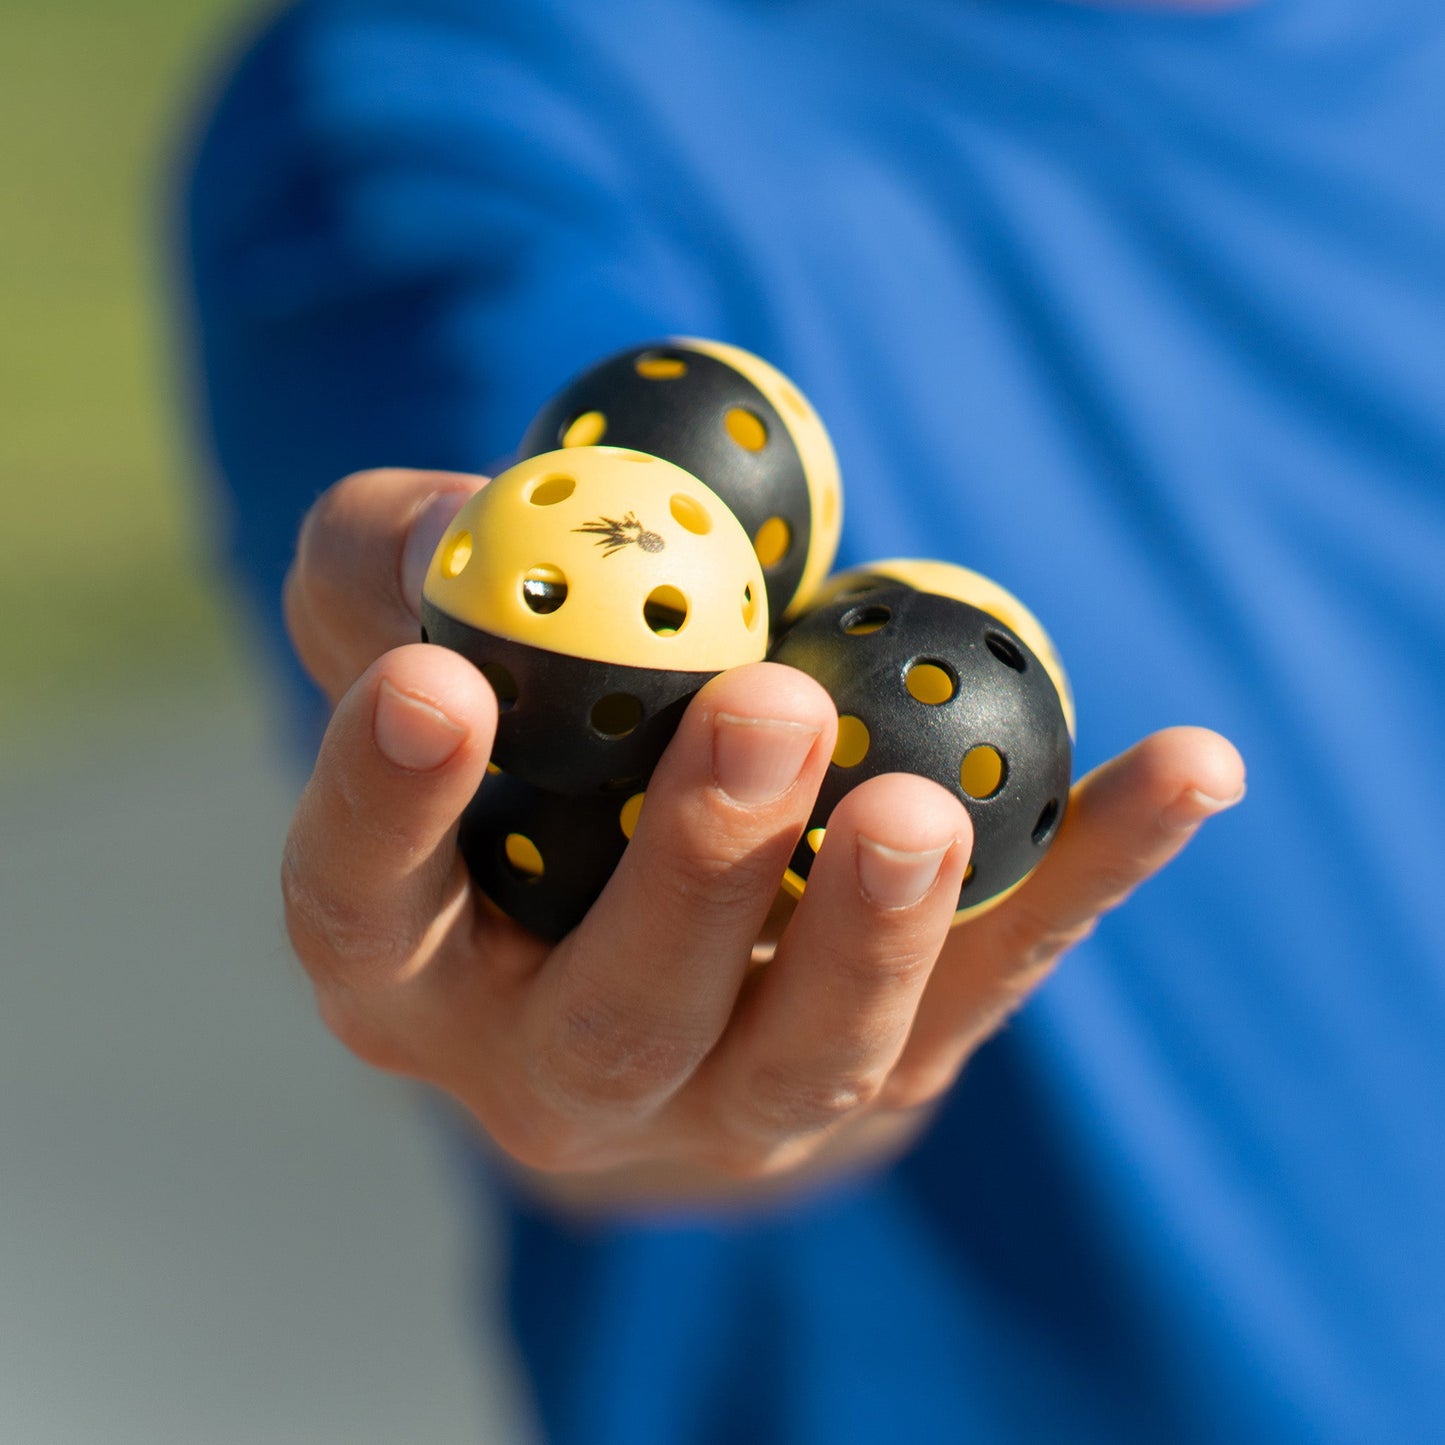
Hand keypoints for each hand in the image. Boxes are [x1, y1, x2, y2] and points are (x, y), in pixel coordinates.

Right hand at [281, 469, 1245, 1210]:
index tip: (437, 681)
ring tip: (919, 804)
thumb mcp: (411, 649)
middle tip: (764, 714)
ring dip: (874, 934)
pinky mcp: (893, 1065)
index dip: (386, 807)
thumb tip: (462, 526)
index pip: (363, 904)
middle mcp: (564, 1066)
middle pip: (614, 1018)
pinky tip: (1186, 768)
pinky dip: (1089, 870)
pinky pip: (998, 977)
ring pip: (810, 1055)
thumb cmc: (515, 769)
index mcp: (416, 966)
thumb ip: (390, 576)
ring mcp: (739, 1095)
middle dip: (689, 875)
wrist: (648, 938)